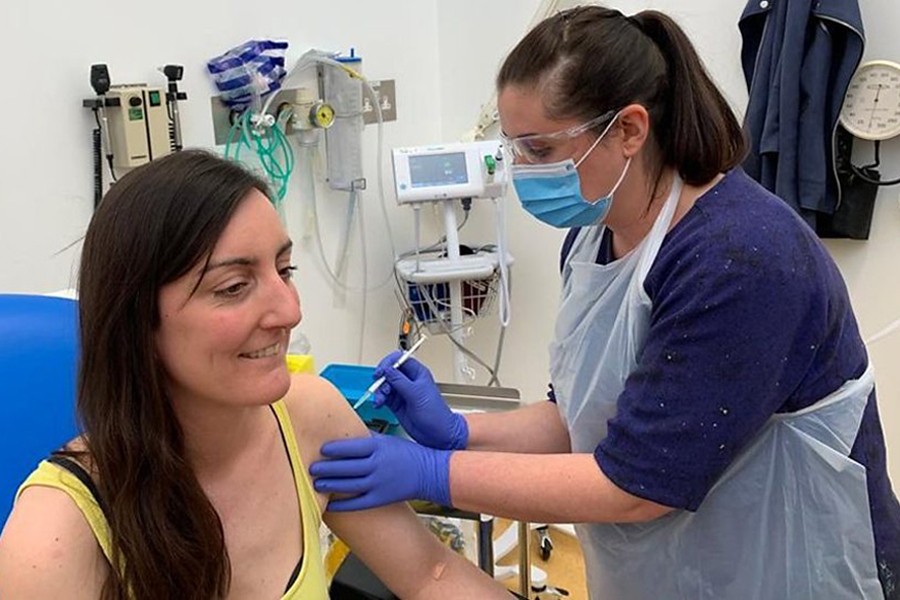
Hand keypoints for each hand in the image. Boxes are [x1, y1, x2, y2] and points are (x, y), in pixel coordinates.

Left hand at [309, 433, 451, 511]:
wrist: (430, 472)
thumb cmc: (408, 454)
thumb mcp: (387, 441)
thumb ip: (367, 440)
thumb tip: (345, 436)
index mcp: (378, 448)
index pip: (349, 448)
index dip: (332, 449)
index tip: (321, 450)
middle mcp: (376, 465)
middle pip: (345, 467)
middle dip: (326, 468)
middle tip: (311, 468)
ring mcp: (378, 484)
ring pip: (348, 485)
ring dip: (330, 485)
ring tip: (316, 484)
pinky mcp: (381, 499)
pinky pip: (358, 503)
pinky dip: (343, 505)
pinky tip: (330, 505)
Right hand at [373, 352, 468, 449]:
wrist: (437, 434)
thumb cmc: (436, 414)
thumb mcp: (417, 394)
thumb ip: (400, 381)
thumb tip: (388, 370)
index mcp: (418, 373)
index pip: (400, 359)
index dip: (389, 363)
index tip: (382, 371)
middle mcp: (409, 381)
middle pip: (389, 371)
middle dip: (382, 378)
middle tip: (378, 384)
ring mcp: (402, 392)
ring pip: (385, 385)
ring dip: (379, 391)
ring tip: (380, 400)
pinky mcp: (396, 404)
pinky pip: (383, 397)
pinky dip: (379, 399)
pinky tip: (378, 404)